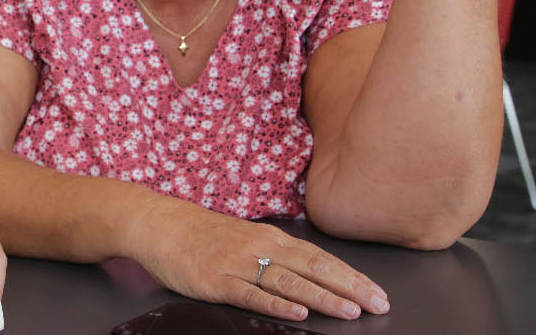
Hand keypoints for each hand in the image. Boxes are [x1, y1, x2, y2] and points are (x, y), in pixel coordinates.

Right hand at [133, 199, 387, 321]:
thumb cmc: (201, 234)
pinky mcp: (216, 280)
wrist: (157, 223)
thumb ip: (276, 255)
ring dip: (323, 297)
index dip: (352, 276)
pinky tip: (297, 312)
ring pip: (289, 281)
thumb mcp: (245, 238)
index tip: (378, 292)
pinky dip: (276, 302)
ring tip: (349, 312)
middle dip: (350, 288)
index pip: (321, 258)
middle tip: (378, 304)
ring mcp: (238, 264)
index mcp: (271, 239)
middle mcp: (260, 248)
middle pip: (314, 267)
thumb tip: (312, 275)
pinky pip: (251, 293)